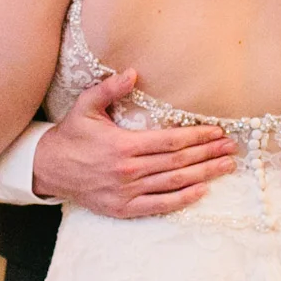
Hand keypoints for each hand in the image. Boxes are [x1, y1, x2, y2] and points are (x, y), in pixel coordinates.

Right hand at [31, 72, 236, 216]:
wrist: (48, 169)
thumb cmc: (71, 135)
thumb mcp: (85, 106)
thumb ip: (109, 89)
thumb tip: (132, 73)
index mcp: (123, 145)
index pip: (170, 141)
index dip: (197, 136)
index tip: (217, 132)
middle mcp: (128, 170)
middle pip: (178, 162)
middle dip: (208, 154)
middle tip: (231, 148)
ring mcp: (126, 192)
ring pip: (173, 183)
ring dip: (203, 175)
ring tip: (225, 166)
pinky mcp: (123, 208)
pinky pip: (159, 205)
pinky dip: (182, 199)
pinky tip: (202, 191)